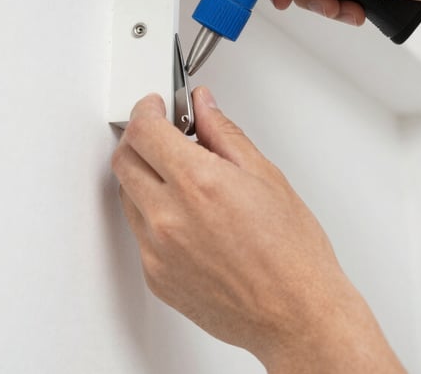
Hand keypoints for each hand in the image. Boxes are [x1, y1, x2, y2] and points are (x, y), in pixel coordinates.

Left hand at [112, 87, 403, 371]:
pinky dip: (155, 216)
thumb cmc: (292, 253)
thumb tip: (204, 107)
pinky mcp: (156, 277)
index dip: (146, 110)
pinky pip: (140, 234)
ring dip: (145, 177)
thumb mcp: (265, 176)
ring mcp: (157, 251)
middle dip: (139, 139)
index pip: (144, 130)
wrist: (295, 313)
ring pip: (128, 196)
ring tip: (183, 180)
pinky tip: (188, 218)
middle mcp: (169, 217)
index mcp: (199, 184)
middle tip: (164, 135)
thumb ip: (224, 134)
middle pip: (125, 160)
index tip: (154, 106)